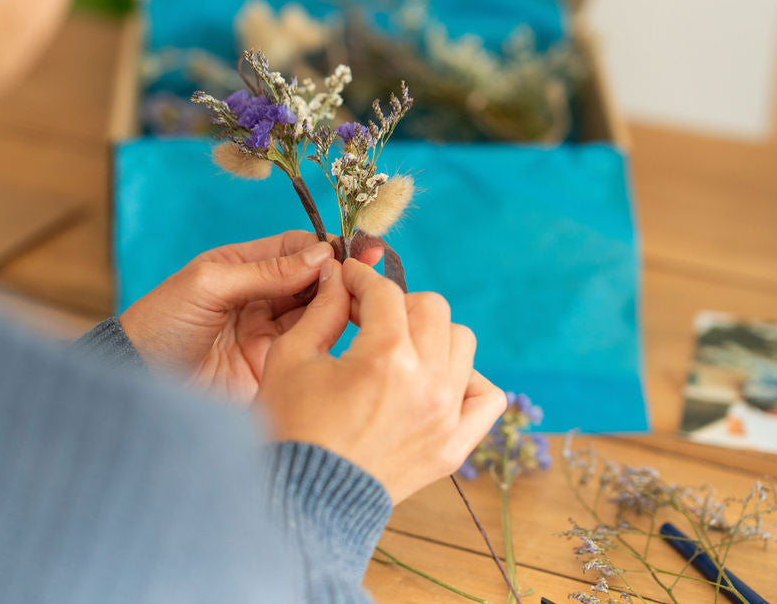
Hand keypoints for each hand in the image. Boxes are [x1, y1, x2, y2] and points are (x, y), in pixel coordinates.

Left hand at [118, 231, 380, 402]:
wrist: (138, 381)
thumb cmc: (160, 323)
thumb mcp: (209, 284)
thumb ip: (266, 271)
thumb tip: (322, 255)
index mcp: (244, 268)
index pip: (297, 250)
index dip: (326, 249)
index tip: (352, 252)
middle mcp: (262, 299)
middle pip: (315, 281)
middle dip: (343, 276)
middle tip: (372, 275)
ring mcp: (270, 334)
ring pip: (320, 314)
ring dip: (344, 305)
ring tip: (368, 300)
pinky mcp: (275, 367)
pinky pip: (312, 348)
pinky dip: (334, 337)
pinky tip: (352, 329)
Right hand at [257, 259, 507, 503]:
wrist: (301, 500)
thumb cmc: (288, 428)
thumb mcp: (291, 358)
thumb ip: (323, 309)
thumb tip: (339, 276)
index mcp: (385, 358)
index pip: (385, 293)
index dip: (362, 279)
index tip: (348, 280)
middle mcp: (427, 383)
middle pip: (432, 308)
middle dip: (397, 303)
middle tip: (368, 317)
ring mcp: (447, 417)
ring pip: (462, 342)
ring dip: (432, 335)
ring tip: (398, 350)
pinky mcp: (453, 446)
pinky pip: (487, 398)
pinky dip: (468, 381)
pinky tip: (435, 381)